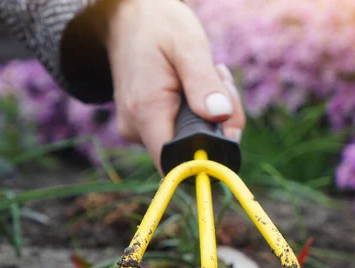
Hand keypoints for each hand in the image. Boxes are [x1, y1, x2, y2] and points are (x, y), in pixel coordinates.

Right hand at [104, 0, 244, 172]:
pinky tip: (198, 84)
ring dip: (213, 112)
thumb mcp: (188, 46)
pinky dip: (200, 111)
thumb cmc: (158, 27)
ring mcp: (140, 130)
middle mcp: (138, 129)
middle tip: (221, 80)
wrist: (127, 17)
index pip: (178, 163)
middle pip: (192, 151)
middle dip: (220, 122)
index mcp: (146, 112)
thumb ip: (204, 83)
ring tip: (210, 75)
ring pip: (192, 140)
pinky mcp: (147, 125)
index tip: (227, 123)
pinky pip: (183, 130)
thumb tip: (220, 116)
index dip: (210, 155)